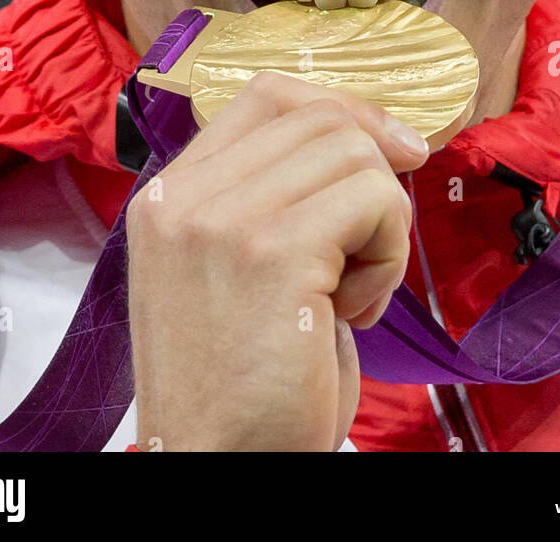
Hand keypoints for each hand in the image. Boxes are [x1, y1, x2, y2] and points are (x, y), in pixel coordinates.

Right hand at [126, 69, 428, 451]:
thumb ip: (268, 195)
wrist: (217, 466)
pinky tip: (352, 312)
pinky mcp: (273, 253)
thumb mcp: (233, 267)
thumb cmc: (242, 382)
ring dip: (381, 225)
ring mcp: (222, 220)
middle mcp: (183, 196)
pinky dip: (388, 256)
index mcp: (169, 194)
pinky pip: (375, 202)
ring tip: (348, 292)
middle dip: (371, 176)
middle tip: (364, 254)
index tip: (391, 149)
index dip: (343, 108)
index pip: (267, 94)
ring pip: (355, 153)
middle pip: (322, 117)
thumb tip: (370, 133)